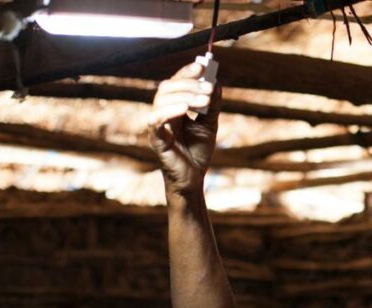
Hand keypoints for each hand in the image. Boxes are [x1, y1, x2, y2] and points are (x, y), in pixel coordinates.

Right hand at [148, 62, 221, 195]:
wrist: (193, 179)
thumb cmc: (198, 151)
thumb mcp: (209, 123)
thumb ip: (212, 104)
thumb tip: (216, 83)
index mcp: (174, 106)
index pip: (176, 82)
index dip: (186, 72)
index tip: (201, 66)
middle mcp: (163, 113)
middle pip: (167, 88)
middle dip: (188, 84)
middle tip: (208, 88)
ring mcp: (158, 126)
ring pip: (161, 101)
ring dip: (183, 96)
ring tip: (204, 101)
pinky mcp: (157, 140)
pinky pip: (155, 122)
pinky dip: (167, 112)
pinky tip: (183, 110)